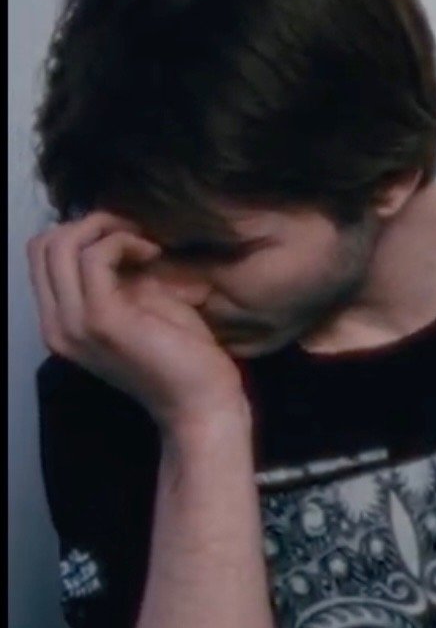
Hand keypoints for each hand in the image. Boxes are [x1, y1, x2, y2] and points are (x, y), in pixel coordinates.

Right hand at [28, 214, 243, 430]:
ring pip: (61, 245)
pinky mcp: (101, 319)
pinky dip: (122, 242)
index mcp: (61, 322)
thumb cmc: (184, 357)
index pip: (42, 258)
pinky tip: (153, 252)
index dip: (80, 232)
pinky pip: (94, 257)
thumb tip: (115, 236)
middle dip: (90, 224)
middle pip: (43, 246)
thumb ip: (119, 277)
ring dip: (107, 229)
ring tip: (146, 242)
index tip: (126, 235)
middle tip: (136, 231)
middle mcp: (55, 324)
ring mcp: (73, 323)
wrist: (202, 403)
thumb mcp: (142, 306)